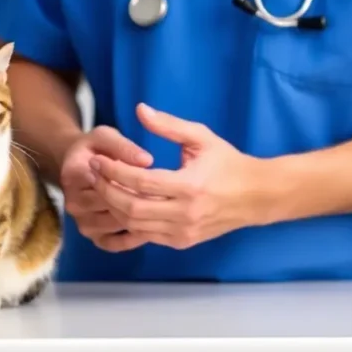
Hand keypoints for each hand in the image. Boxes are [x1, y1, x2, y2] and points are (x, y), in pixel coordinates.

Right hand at [58, 125, 153, 250]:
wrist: (79, 167)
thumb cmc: (96, 149)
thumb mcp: (106, 137)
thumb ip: (124, 146)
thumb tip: (147, 161)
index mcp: (74, 174)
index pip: (108, 182)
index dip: (135, 182)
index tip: (159, 176)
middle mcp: (74, 202)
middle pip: (112, 206)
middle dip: (141, 200)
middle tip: (168, 195)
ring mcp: (83, 222)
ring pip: (117, 224)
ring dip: (141, 218)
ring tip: (164, 208)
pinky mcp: (94, 237)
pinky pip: (116, 244)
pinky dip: (135, 237)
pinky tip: (152, 224)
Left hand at [89, 103, 269, 251]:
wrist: (258, 196)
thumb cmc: (229, 163)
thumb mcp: (202, 138)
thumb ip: (169, 125)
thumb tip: (139, 110)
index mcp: (190, 186)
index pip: (139, 181)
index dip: (113, 170)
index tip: (97, 160)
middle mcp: (185, 213)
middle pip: (130, 207)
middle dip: (105, 190)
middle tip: (93, 174)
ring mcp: (183, 231)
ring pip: (134, 225)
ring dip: (112, 206)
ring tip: (101, 187)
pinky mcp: (182, 242)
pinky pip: (145, 236)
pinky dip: (127, 222)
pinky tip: (117, 204)